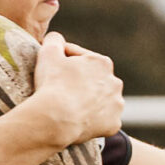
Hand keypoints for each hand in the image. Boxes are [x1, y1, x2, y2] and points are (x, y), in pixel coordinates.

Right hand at [23, 32, 122, 149]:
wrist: (55, 118)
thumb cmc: (52, 83)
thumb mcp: (48, 52)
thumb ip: (54, 40)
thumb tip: (56, 39)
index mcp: (103, 63)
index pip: (82, 60)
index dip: (65, 63)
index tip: (53, 70)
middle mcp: (115, 83)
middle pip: (94, 82)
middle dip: (81, 84)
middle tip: (62, 91)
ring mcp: (116, 105)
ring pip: (102, 103)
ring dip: (91, 103)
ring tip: (72, 108)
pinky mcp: (113, 125)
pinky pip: (103, 122)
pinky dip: (94, 122)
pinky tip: (80, 122)